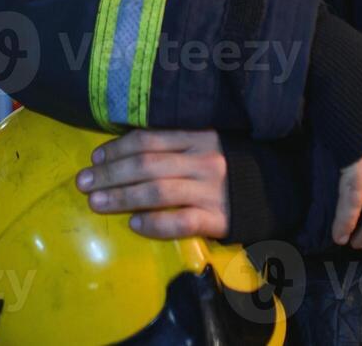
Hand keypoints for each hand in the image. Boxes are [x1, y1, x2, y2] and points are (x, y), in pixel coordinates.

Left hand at [74, 129, 229, 239]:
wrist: (277, 191)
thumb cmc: (230, 166)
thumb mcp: (205, 144)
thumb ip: (173, 144)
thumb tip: (123, 151)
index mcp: (197, 136)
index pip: (148, 140)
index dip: (117, 148)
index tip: (94, 158)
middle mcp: (204, 160)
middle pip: (146, 165)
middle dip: (110, 174)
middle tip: (83, 183)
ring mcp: (212, 190)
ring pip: (158, 192)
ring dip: (122, 197)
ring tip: (96, 203)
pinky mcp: (220, 219)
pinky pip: (181, 222)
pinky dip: (155, 224)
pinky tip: (135, 225)